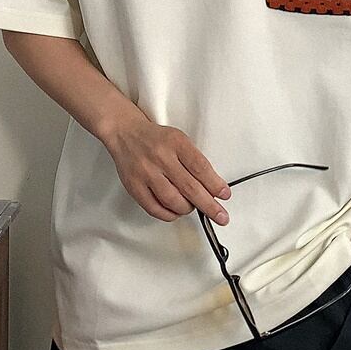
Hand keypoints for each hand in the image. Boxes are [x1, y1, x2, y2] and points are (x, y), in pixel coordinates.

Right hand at [102, 120, 231, 224]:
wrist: (126, 133)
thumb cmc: (155, 138)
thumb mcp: (179, 140)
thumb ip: (194, 161)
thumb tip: (212, 185)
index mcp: (176, 143)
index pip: (200, 167)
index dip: (215, 184)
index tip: (224, 194)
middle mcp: (161, 158)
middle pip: (190, 187)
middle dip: (209, 205)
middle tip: (220, 216)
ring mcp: (146, 173)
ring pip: (173, 201)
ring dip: (188, 208)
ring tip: (192, 207)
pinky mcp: (135, 186)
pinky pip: (155, 208)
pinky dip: (169, 214)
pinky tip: (175, 212)